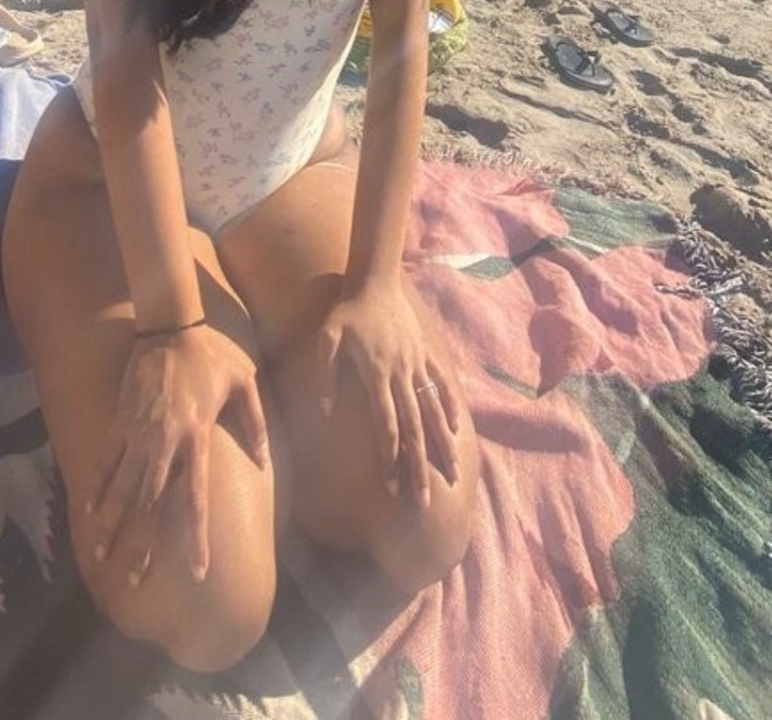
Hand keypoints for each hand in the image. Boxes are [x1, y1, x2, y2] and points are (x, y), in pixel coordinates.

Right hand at [86, 323, 268, 582]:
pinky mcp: (120, 420)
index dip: (196, 538)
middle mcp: (165, 441)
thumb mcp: (244, 383)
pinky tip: (89, 512)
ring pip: (122, 488)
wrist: (169, 325)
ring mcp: (138, 432)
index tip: (198, 572)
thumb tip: (264, 460)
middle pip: (152, 504)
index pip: (196, 499)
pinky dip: (97, 487)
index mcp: (197, 436)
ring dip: (112, 524)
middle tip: (136, 582)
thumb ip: (255, 423)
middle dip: (144, 545)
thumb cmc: (210, 355)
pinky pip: (106, 460)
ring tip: (102, 556)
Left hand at [318, 280, 460, 507]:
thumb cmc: (346, 313)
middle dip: (420, 466)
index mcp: (377, 375)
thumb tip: (326, 412)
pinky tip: (457, 430)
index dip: (389, 457)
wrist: (375, 281)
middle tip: (425, 500)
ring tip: (453, 473)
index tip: (392, 487)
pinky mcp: (425, 354)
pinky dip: (450, 406)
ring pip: (433, 410)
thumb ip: (324, 375)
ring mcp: (417, 365)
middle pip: (414, 427)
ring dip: (443, 444)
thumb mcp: (325, 339)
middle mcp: (402, 374)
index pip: (386, 425)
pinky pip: (441, 384)